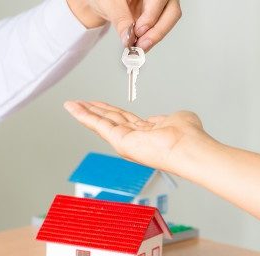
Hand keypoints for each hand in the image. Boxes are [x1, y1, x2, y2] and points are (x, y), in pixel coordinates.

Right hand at [63, 101, 214, 172]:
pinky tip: (73, 108)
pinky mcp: (119, 141)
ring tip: (70, 104)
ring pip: (101, 122)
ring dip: (84, 112)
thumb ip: (168, 117)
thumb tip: (164, 118)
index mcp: (148, 132)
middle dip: (93, 110)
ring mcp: (126, 141)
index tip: (99, 104)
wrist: (188, 147)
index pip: (124, 119)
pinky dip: (84, 115)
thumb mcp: (178, 118)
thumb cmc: (189, 138)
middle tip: (78, 103)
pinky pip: (98, 125)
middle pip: (109, 119)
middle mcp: (135, 139)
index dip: (111, 110)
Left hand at [67, 0, 181, 51]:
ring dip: (156, 36)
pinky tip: (141, 44)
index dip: (152, 15)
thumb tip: (128, 38)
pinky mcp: (156, 15)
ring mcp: (159, 4)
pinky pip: (160, 28)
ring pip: (169, 19)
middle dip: (158, 30)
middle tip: (142, 44)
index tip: (139, 30)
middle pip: (172, 10)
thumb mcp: (108, 4)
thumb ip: (120, 19)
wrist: (101, 1)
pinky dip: (151, 38)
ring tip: (139, 46)